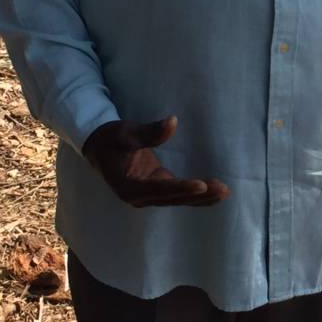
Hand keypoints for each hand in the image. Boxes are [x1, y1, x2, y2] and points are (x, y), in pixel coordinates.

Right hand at [81, 116, 228, 208]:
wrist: (98, 147)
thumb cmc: (109, 138)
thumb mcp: (125, 132)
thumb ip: (148, 132)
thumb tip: (172, 122)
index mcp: (128, 186)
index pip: (159, 188)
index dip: (181, 187)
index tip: (201, 185)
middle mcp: (139, 196)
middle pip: (173, 198)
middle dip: (199, 195)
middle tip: (222, 189)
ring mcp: (148, 195)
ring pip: (178, 199)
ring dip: (202, 197)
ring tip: (224, 191)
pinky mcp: (156, 189)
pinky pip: (178, 194)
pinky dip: (196, 194)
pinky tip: (214, 192)